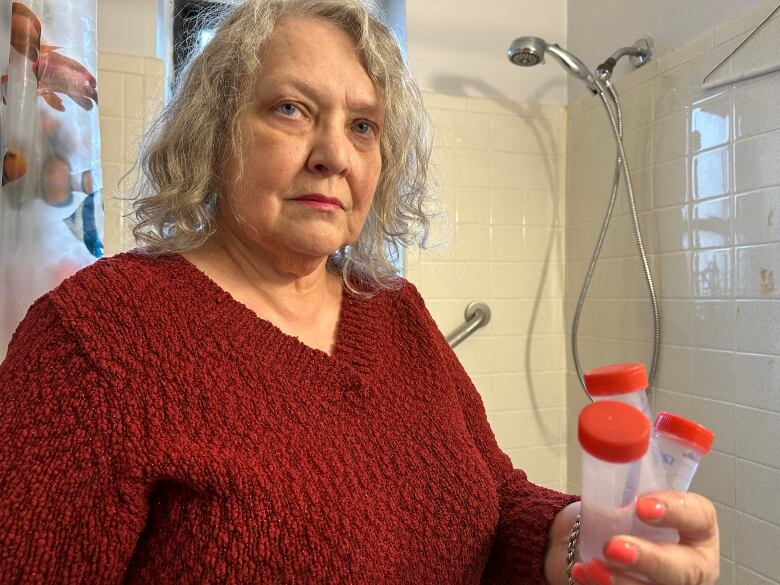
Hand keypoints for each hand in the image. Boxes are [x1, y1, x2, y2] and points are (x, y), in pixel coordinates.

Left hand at [571, 491, 719, 584]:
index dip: (676, 511)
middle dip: (648, 558)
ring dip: (622, 581)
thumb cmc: (623, 518)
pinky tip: (584, 572)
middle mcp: (692, 563)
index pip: (699, 517)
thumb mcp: (630, 494)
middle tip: (614, 546)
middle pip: (682, 568)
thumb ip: (628, 477)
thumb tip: (609, 439)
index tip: (642, 505)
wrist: (597, 545)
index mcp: (697, 529)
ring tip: (592, 566)